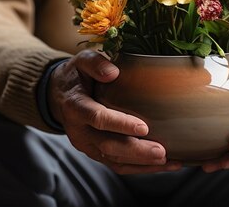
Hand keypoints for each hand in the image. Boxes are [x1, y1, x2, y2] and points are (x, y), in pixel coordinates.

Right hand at [48, 49, 181, 173]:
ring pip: (114, 160)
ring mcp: (87, 146)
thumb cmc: (77, 75)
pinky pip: (118, 165)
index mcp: (75, 107)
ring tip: (168, 161)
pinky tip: (163, 165)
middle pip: (108, 146)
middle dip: (136, 151)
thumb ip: (95, 63)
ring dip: (142, 163)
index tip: (144, 127)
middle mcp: (79, 131)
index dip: (120, 124)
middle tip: (161, 152)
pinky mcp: (96, 153)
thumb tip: (113, 72)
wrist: (61, 95)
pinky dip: (141, 168)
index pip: (98, 118)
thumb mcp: (81, 61)